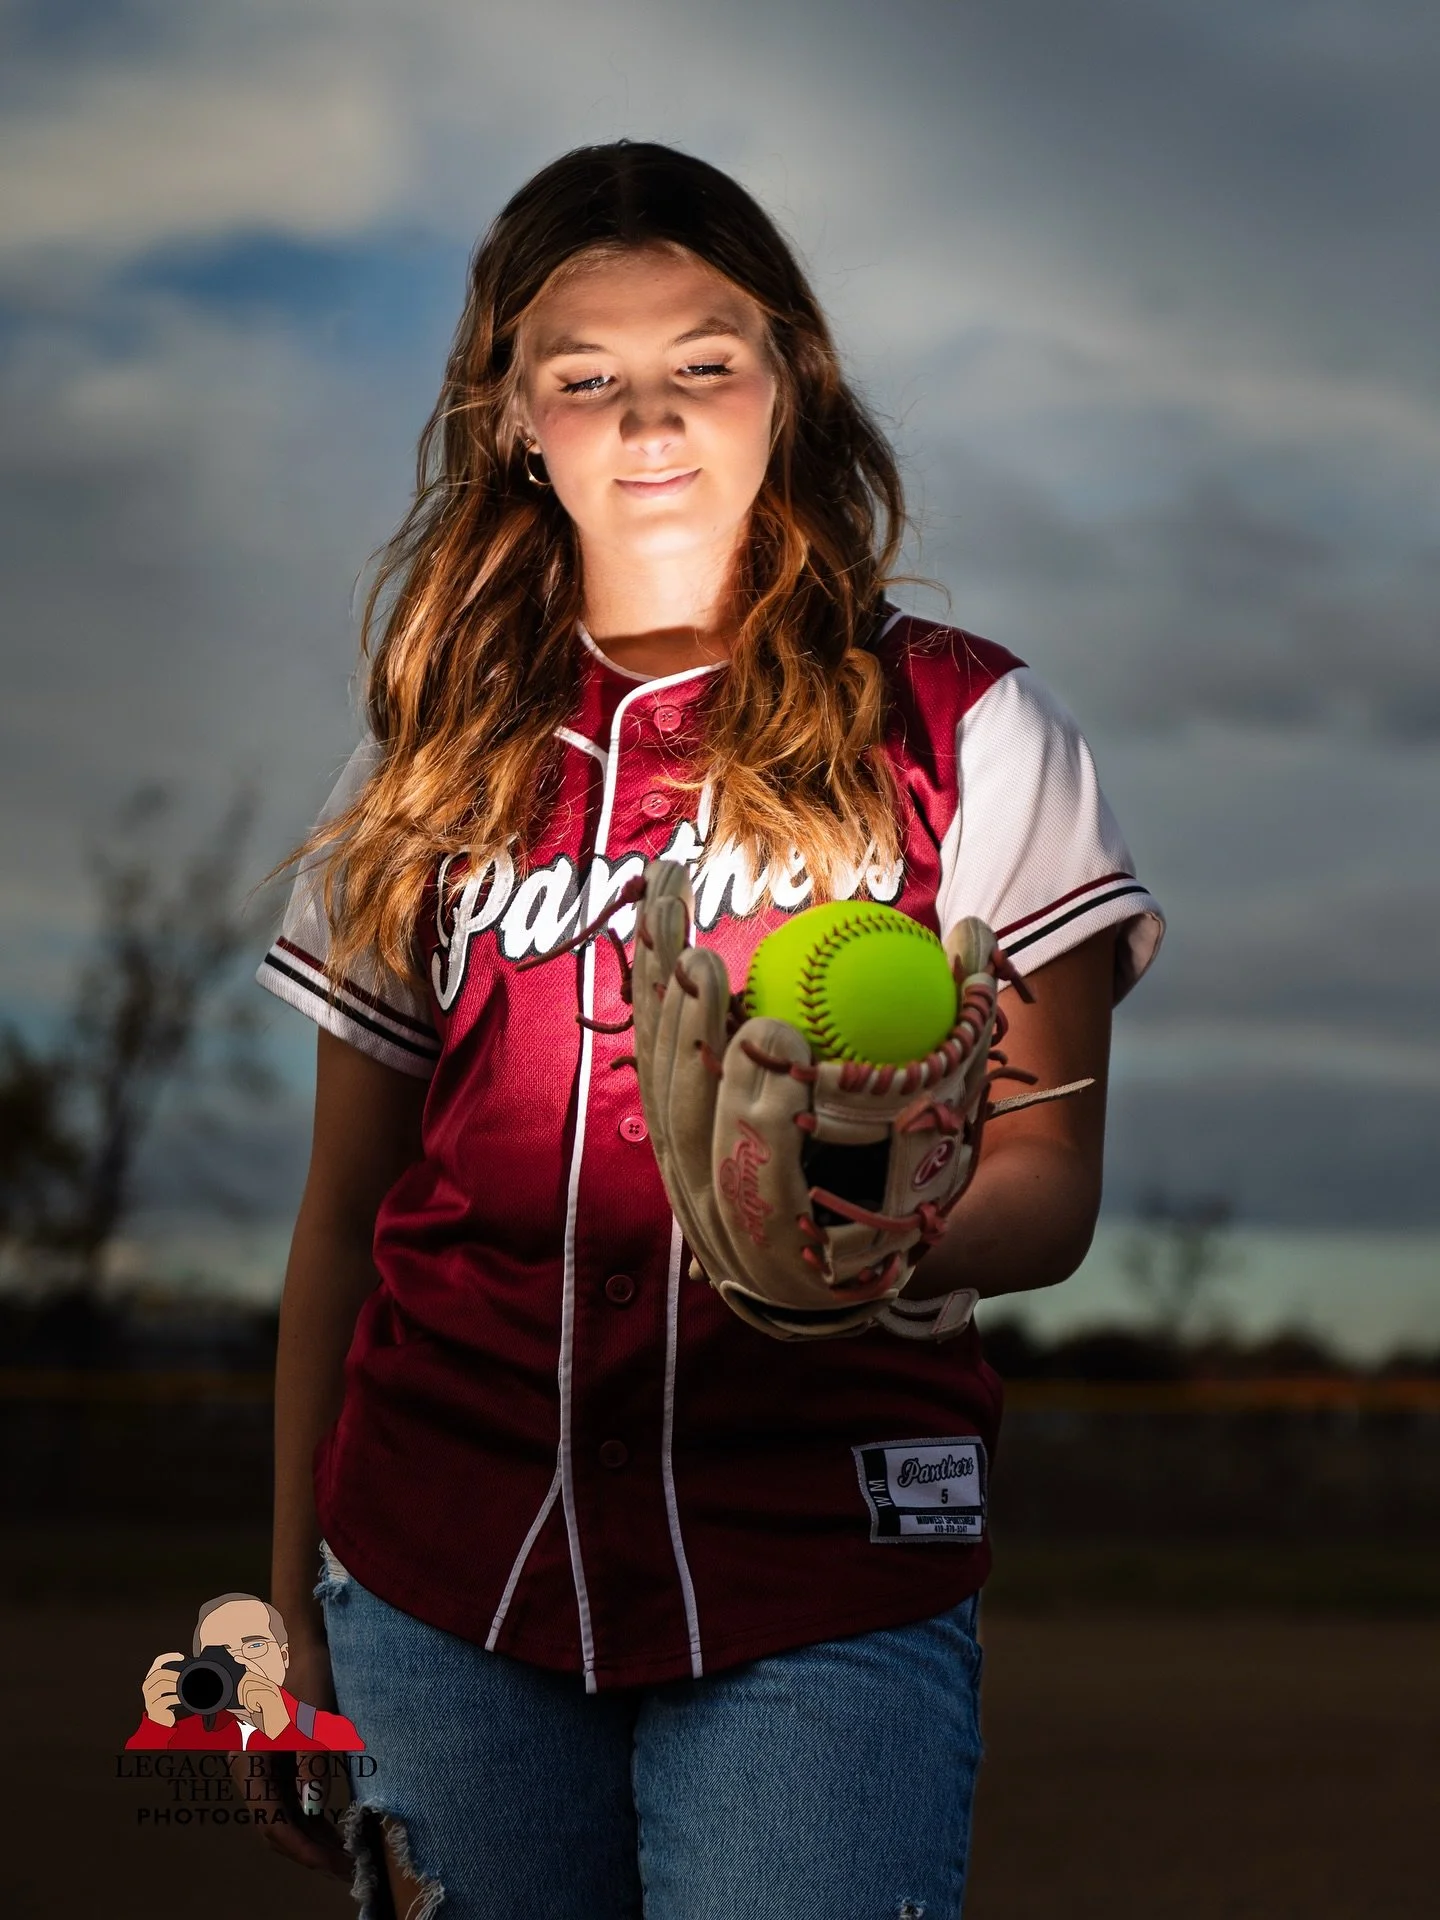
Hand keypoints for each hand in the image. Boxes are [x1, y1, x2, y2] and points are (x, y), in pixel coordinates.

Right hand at [141, 1652, 183, 1727]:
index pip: (157, 1662)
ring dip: (176, 1684)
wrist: (161, 1721)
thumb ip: (173, 1677)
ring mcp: (149, 1699)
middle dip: (174, 1673)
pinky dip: (176, 1697)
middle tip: (186, 1676)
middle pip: (159, 1674)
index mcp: (151, 1679)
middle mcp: (147, 1687)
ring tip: (185, 1687)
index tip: (182, 1656)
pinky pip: (165, 1700)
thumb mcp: (169, 1688)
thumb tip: (190, 1665)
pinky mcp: (154, 1709)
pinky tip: (183, 1698)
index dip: (168, 1657)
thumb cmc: (168, 1701)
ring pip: (162, 1685)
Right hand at [229, 1635, 351, 1878]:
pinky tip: (334, 1830)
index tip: (332, 1863)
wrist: (303, 1638)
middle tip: (345, 1867)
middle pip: (273, 1824)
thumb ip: (310, 1764)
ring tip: (344, 1856)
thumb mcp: (311, 1718)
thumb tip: (312, 1809)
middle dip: (307, 1849)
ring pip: (281, 1815)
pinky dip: (310, 1818)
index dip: (300, 1846)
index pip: (270, 1820)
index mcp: (247, 1760)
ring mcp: (259, 1766)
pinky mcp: (275, 1761)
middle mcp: (247, 1768)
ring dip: (310, 1837)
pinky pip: (289, 1800)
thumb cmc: (307, 1672)